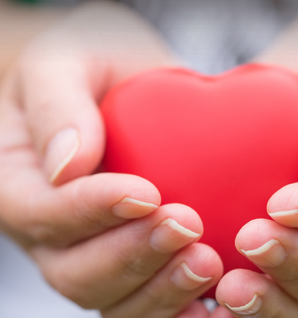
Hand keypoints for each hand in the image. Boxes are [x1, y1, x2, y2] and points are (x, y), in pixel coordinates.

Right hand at [0, 0, 222, 316]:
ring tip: (209, 260)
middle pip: (77, 270)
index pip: (42, 212)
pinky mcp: (137, 250)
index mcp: (21, 181)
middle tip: (187, 225)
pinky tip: (219, 295)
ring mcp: (95, 245)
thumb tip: (68, 164)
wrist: (125, 76)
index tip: (144, 192)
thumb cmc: (89, 60)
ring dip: (162, 288)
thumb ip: (57, 103)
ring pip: (115, 296)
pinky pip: (151, 295)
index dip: (89, 211)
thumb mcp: (64, 61)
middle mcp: (53, 226)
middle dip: (133, 254)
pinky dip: (181, 304)